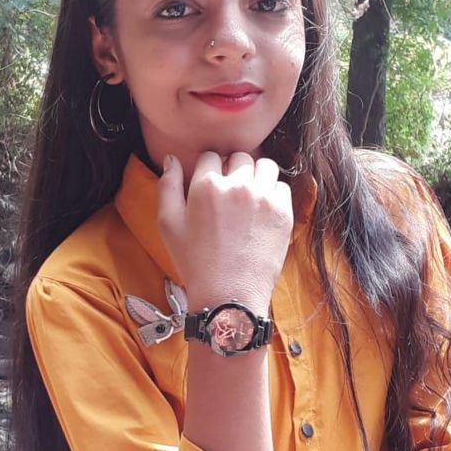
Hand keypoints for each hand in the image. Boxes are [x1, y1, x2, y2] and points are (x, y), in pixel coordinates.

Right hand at [157, 151, 292, 312]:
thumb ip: (167, 186)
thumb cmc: (195, 262)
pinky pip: (281, 186)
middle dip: (233, 169)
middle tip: (229, 192)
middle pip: (240, 157)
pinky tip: (262, 210)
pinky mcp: (283, 213)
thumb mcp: (168, 225)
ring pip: (265, 166)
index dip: (208, 169)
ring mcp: (264, 198)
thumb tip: (171, 159)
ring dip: (256, 175)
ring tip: (248, 195)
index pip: (211, 156)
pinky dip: (273, 193)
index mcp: (206, 186)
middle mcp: (238, 186)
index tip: (210, 184)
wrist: (229, 295)